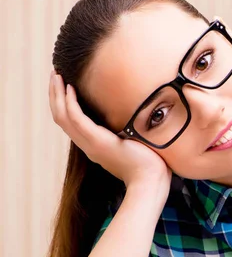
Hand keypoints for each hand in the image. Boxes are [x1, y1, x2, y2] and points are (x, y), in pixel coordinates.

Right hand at [49, 70, 171, 191]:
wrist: (151, 181)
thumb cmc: (149, 165)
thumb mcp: (134, 144)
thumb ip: (128, 133)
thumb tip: (135, 119)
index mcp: (94, 146)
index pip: (70, 123)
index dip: (63, 104)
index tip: (64, 85)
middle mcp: (88, 146)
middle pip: (61, 118)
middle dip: (55, 95)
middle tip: (54, 75)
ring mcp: (91, 144)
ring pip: (63, 116)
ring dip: (57, 94)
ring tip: (56, 75)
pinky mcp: (98, 142)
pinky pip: (77, 119)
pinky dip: (70, 103)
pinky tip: (70, 88)